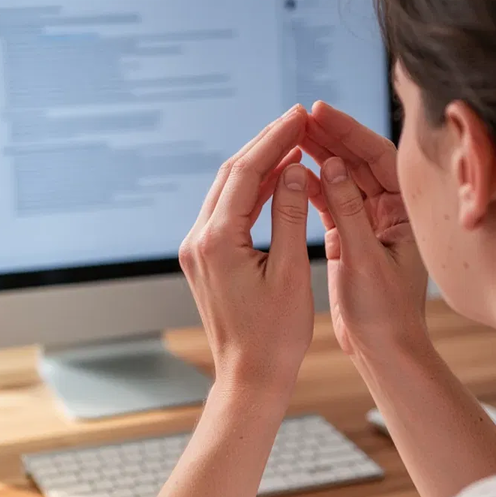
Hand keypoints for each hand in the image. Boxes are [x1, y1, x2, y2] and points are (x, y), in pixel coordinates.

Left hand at [179, 105, 314, 396]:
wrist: (249, 379)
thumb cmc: (275, 336)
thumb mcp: (291, 272)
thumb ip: (290, 216)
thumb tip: (293, 168)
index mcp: (217, 241)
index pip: (245, 173)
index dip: (274, 141)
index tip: (298, 117)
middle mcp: (198, 241)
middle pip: (230, 175)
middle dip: (264, 145)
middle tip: (296, 120)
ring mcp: (197, 250)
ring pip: (226, 191)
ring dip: (258, 165)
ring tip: (292, 142)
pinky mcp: (204, 260)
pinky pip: (226, 212)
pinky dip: (251, 192)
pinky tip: (277, 180)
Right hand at [300, 102, 429, 356]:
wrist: (384, 351)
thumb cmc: (384, 313)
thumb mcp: (364, 260)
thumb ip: (348, 211)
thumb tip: (333, 164)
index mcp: (405, 212)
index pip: (378, 157)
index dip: (349, 130)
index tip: (319, 112)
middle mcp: (391, 211)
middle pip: (358, 161)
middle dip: (330, 136)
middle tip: (299, 114)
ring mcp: (370, 223)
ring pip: (341, 179)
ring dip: (317, 156)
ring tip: (290, 134)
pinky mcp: (350, 237)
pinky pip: (329, 201)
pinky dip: (311, 186)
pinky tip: (290, 171)